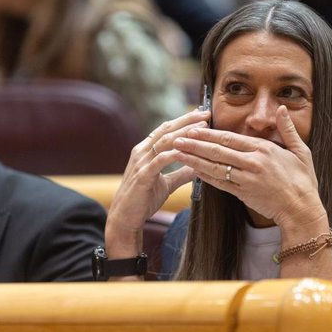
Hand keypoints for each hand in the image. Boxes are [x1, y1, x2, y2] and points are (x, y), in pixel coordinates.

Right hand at [105, 109, 210, 256]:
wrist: (126, 218)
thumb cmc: (143, 200)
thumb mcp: (166, 184)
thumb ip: (180, 173)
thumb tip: (197, 166)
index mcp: (145, 151)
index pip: (166, 129)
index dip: (184, 121)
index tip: (202, 115)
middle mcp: (141, 152)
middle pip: (166, 130)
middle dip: (187, 120)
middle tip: (206, 113)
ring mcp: (141, 162)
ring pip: (165, 142)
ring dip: (185, 133)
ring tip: (202, 127)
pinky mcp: (143, 175)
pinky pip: (161, 160)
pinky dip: (175, 154)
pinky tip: (189, 150)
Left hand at [173, 105, 325, 230]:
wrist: (301, 209)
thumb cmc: (303, 180)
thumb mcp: (301, 151)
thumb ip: (287, 129)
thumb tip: (281, 108)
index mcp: (264, 149)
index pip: (230, 138)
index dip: (208, 134)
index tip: (192, 128)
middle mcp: (252, 163)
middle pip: (217, 151)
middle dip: (194, 145)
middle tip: (176, 139)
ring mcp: (246, 179)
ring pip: (214, 167)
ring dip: (193, 160)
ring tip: (177, 153)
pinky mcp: (242, 194)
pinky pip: (219, 184)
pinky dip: (204, 177)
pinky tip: (192, 171)